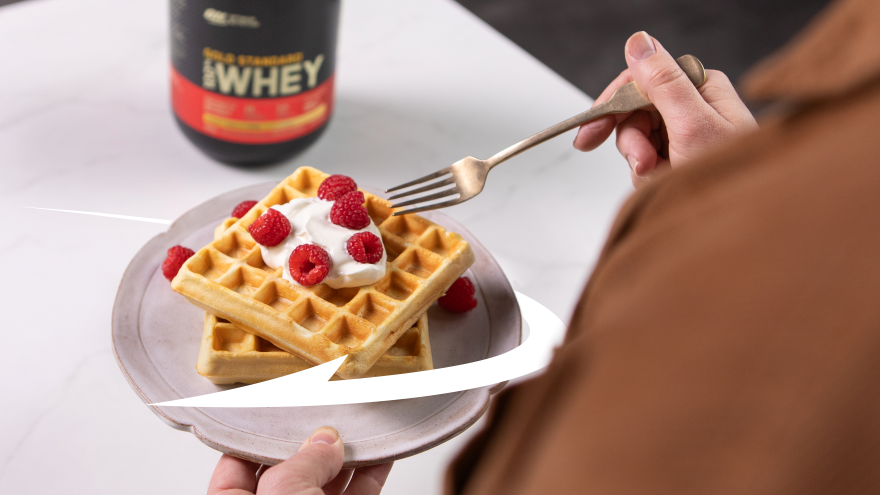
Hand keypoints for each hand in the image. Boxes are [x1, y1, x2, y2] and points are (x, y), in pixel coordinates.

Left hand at [207, 426, 392, 494]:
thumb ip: (301, 463)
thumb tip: (324, 441)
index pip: (236, 468)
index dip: (260, 437)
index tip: (284, 409)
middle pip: (287, 473)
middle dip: (309, 443)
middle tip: (326, 411)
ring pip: (325, 486)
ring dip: (346, 456)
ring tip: (360, 425)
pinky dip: (370, 475)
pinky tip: (380, 454)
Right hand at [573, 31, 756, 186]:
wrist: (741, 222)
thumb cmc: (730, 177)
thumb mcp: (693, 126)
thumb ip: (663, 82)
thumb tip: (639, 42)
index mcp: (700, 87)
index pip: (641, 80)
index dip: (612, 105)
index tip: (590, 130)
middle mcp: (693, 106)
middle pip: (636, 113)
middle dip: (635, 143)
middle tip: (644, 164)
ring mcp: (686, 133)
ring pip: (638, 140)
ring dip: (642, 163)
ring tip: (662, 177)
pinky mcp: (680, 157)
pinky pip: (646, 160)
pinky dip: (649, 175)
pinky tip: (665, 182)